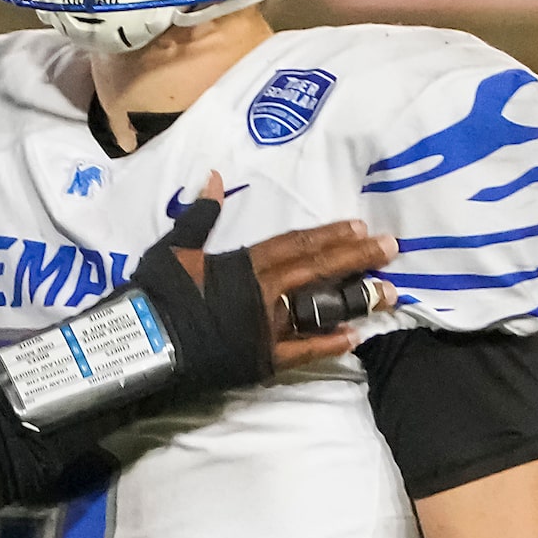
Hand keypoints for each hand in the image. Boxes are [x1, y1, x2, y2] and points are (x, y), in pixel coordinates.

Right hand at [166, 174, 398, 372]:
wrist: (146, 342)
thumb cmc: (158, 292)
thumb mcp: (175, 247)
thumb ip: (201, 216)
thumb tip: (213, 177)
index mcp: (245, 264)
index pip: (297, 244)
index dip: (329, 235)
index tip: (359, 227)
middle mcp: (265, 292)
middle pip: (318, 269)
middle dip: (357, 257)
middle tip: (391, 247)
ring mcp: (267, 327)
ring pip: (320, 308)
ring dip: (356, 299)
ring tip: (390, 292)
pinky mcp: (263, 359)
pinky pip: (303, 351)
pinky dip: (328, 344)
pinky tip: (355, 336)